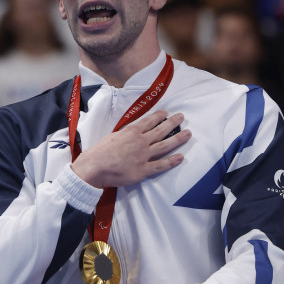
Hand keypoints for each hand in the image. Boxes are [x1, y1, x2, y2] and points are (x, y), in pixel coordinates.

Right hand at [71, 110, 190, 187]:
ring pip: (165, 145)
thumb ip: (124, 135)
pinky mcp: (143, 170)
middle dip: (172, 123)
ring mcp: (144, 156)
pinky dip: (172, 161)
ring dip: (177, 139)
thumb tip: (132, 133)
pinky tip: (181, 157)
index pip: (149, 121)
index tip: (166, 113)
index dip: (159, 116)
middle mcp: (140, 141)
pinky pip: (161, 165)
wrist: (95, 167)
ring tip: (187, 134)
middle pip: (160, 130)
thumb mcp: (112, 136)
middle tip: (181, 117)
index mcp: (131, 132)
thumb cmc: (99, 152)